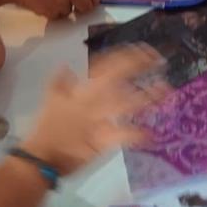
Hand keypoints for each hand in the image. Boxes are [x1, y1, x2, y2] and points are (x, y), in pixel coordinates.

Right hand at [8, 0, 100, 18]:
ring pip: (70, 12)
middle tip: (76, 8)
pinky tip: (43, 2)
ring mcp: (62, 0)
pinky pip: (57, 16)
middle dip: (82, 8)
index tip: (90, 1)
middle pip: (87, 6)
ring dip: (63, 9)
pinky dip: (52, 13)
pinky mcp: (52, 11)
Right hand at [18, 46, 163, 174]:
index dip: (125, 57)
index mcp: (82, 91)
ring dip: (146, 97)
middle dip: (139, 69)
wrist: (41, 157)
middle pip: (118, 80)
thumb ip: (59, 83)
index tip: (143, 49)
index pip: (106, 67)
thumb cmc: (47, 128)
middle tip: (159, 61)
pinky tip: (150, 133)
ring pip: (124, 105)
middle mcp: (92, 102)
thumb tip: (65, 66)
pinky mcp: (101, 142)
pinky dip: (135, 135)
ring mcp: (98, 121)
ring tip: (166, 90)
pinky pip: (121, 137)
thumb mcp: (50, 100)